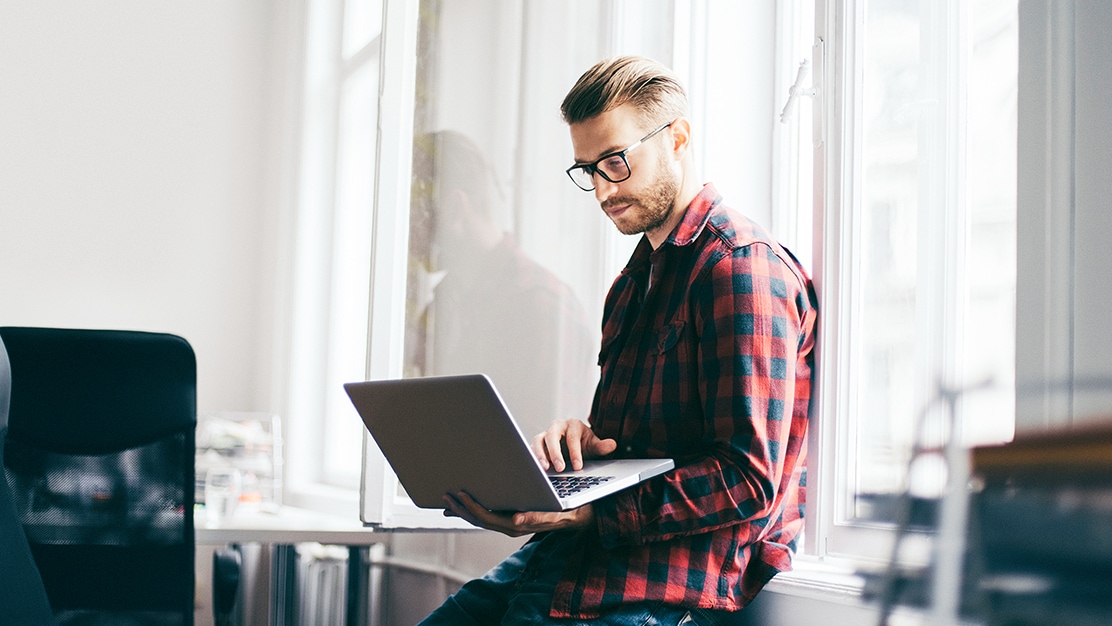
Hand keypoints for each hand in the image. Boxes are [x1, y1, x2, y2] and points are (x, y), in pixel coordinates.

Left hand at [442, 491, 594, 536]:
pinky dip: (475, 507)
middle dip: (461, 508)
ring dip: (465, 508)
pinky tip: (466, 500)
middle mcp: (514, 525)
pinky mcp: (515, 515)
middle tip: (444, 494)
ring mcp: (513, 521)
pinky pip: (491, 512)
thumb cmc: (577, 512)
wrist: (588, 515)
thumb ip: (541, 518)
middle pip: (480, 519)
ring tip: (448, 498)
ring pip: (483, 517)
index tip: (457, 494)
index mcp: (521, 524)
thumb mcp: (562, 514)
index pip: (488, 518)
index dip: (471, 508)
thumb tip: (517, 519)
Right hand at [531, 419, 617, 471]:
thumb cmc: (584, 445)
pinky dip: (533, 458)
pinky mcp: (537, 444)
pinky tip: (537, 469)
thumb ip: (602, 446)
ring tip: (544, 468)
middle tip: (560, 468)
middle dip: (555, 453)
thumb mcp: (594, 445)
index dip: (575, 452)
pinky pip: (532, 449)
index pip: (572, 437)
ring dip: (540, 454)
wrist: (574, 446)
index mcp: (573, 425)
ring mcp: (545, 435)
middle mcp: (557, 427)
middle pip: (552, 436)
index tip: (578, 466)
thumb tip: (612, 445)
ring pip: (538, 441)